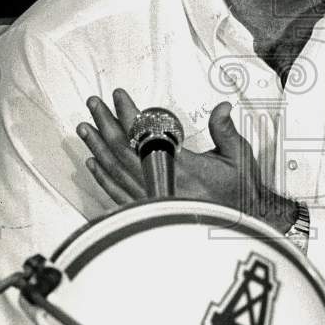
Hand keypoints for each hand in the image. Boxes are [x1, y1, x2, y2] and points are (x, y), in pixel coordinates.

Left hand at [77, 89, 297, 234]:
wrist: (237, 228)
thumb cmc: (238, 195)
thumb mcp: (239, 158)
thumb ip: (225, 130)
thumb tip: (222, 107)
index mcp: (182, 166)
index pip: (146, 133)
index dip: (128, 112)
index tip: (118, 96)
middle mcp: (162, 182)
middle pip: (123, 148)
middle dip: (105, 123)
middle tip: (93, 104)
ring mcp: (151, 198)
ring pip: (115, 170)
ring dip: (98, 147)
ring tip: (85, 129)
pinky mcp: (148, 211)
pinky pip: (117, 193)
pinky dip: (103, 178)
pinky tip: (92, 164)